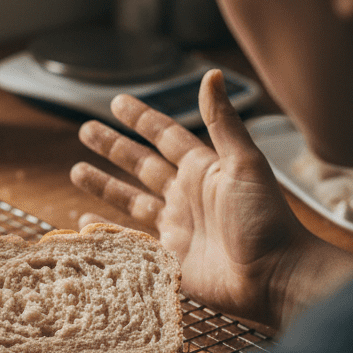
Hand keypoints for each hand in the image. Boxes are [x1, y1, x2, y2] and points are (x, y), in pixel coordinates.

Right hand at [70, 70, 352, 327]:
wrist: (276, 277)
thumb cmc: (267, 219)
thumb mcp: (244, 164)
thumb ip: (222, 121)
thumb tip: (210, 74)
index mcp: (202, 169)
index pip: (164, 135)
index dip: (141, 118)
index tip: (117, 102)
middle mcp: (185, 195)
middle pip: (141, 165)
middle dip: (113, 148)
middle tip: (86, 131)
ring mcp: (175, 227)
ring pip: (129, 200)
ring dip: (103, 185)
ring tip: (76, 171)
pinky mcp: (168, 259)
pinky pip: (129, 240)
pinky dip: (106, 231)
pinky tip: (86, 222)